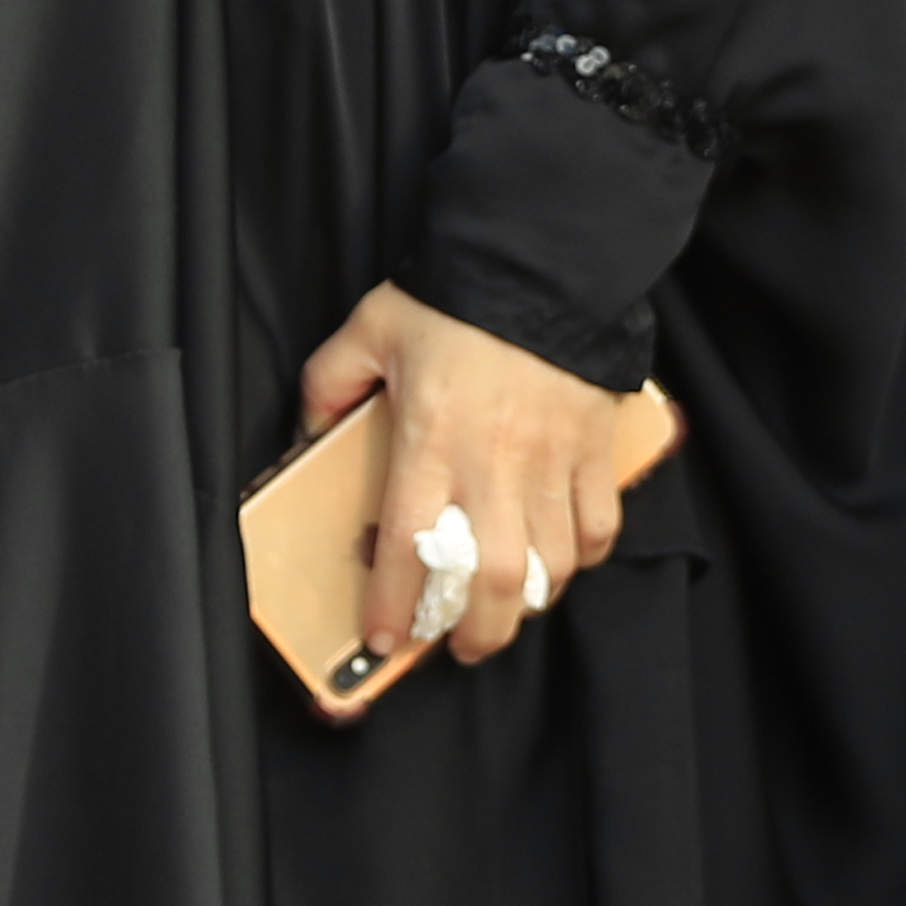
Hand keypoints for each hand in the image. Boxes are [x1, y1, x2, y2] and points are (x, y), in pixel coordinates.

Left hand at [300, 282, 626, 668]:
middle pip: (495, 582)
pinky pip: (600, 526)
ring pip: (553, 567)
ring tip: (510, 612)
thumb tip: (305, 431)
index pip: (407, 547)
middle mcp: (493, 466)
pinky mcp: (593, 449)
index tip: (384, 637)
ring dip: (531, 605)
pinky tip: (566, 561)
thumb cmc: (458, 297)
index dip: (394, 604)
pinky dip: (586, 556)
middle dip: (478, 633)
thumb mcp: (371, 326)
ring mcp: (551, 462)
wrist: (543, 261)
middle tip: (459, 645)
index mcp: (431, 442)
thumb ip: (329, 382)